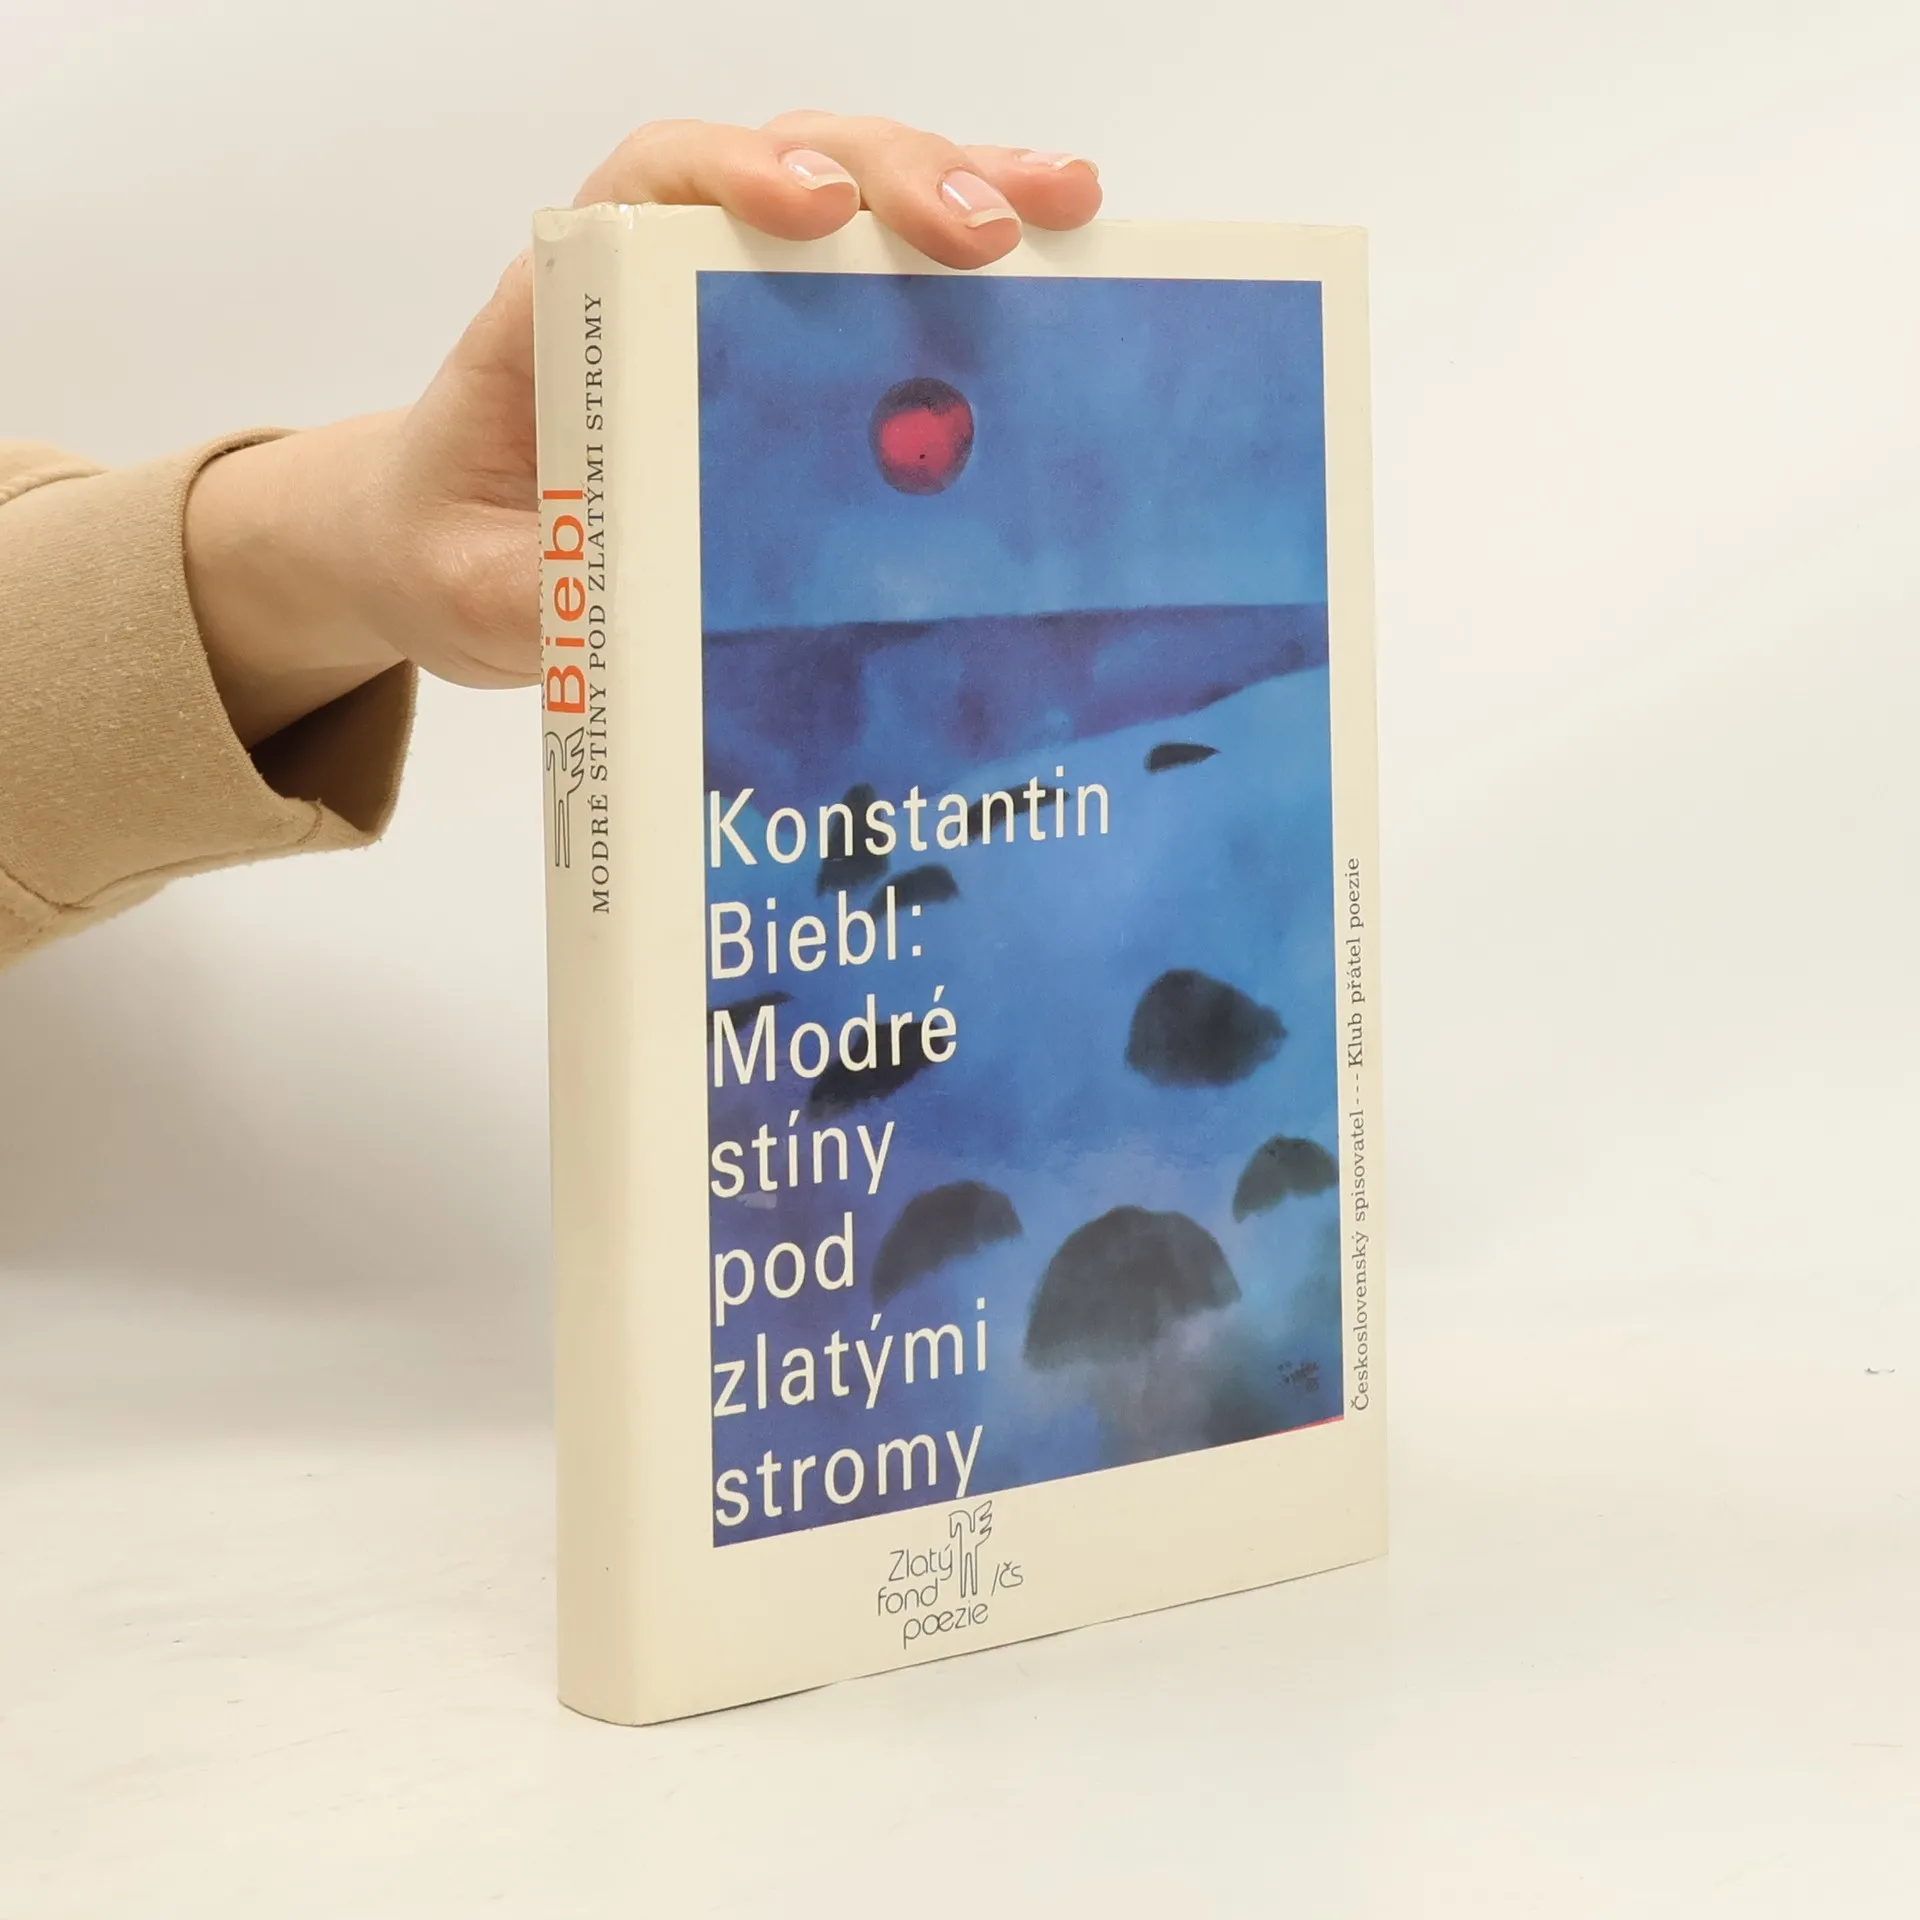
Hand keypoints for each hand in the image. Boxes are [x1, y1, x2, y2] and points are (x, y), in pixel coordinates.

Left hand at [184, 116, 1102, 746]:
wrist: (452, 558)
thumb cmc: (456, 548)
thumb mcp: (472, 588)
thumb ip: (536, 594)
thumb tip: (637, 617)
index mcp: (575, 299)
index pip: (657, 183)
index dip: (740, 173)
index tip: (814, 212)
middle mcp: (667, 273)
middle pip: (790, 167)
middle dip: (897, 178)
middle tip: (990, 227)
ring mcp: (743, 310)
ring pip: (861, 206)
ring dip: (968, 193)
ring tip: (1068, 210)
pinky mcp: (799, 366)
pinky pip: (892, 292)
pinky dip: (980, 274)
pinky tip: (1065, 274)